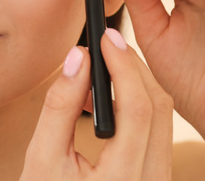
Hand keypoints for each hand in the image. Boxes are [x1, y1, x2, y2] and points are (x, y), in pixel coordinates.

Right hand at [22, 29, 172, 179]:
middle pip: (159, 108)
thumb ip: (60, 106)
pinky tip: (110, 96)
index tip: (105, 37)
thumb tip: (78, 58)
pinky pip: (158, 133)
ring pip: (163, 119)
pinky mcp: (155, 178)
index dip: (123, 65)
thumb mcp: (41, 156)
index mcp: (124, 179)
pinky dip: (138, 106)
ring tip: (105, 65)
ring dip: (137, 84)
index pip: (137, 108)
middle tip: (107, 42)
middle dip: (134, 67)